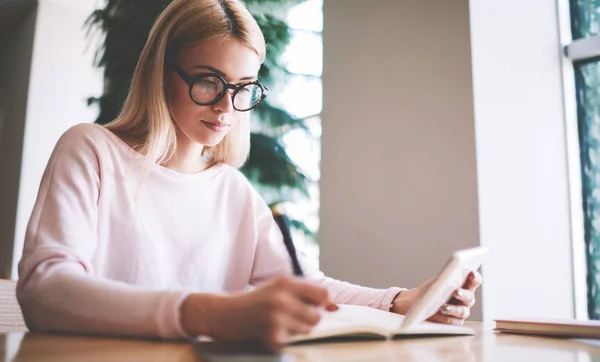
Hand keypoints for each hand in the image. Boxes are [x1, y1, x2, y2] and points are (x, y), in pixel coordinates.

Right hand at [180, 276, 337, 348]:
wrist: (223, 313)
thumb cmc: (254, 301)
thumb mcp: (277, 288)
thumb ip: (304, 293)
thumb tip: (334, 308)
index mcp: (286, 281)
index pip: (324, 294)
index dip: (323, 304)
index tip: (315, 307)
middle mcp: (282, 297)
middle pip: (317, 316)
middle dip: (308, 320)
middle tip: (292, 318)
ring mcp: (276, 317)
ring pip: (307, 331)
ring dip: (296, 331)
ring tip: (279, 324)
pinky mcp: (271, 334)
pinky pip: (292, 342)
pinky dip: (284, 340)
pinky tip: (271, 333)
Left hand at [391, 270, 481, 325]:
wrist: (418, 302)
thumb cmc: (430, 290)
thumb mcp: (437, 282)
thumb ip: (445, 278)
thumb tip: (447, 276)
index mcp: (465, 286)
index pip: (474, 281)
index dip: (475, 277)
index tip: (471, 273)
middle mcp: (466, 299)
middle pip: (470, 297)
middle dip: (463, 294)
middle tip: (455, 292)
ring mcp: (462, 311)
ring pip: (462, 311)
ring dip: (453, 309)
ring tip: (443, 307)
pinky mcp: (455, 322)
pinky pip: (454, 322)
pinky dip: (446, 318)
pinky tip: (439, 315)